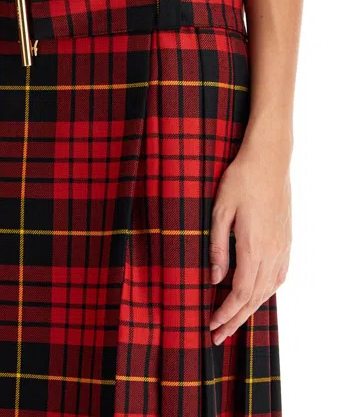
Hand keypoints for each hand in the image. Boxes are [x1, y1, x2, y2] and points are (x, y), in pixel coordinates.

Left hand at [208, 133, 292, 344]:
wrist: (269, 159)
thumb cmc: (240, 180)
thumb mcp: (220, 211)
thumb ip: (218, 248)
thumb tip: (215, 279)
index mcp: (253, 247)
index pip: (240, 293)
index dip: (225, 313)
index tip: (211, 326)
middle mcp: (272, 252)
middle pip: (255, 297)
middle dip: (236, 320)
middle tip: (218, 337)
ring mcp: (283, 246)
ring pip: (269, 289)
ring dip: (251, 309)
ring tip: (235, 321)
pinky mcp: (287, 239)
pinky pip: (279, 276)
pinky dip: (266, 292)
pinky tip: (258, 295)